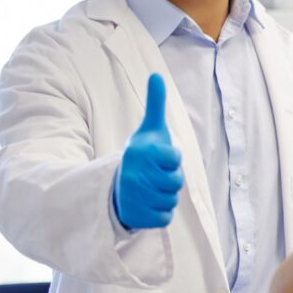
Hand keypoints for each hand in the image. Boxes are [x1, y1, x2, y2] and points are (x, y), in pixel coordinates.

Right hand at [112, 74, 183, 228]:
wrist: (116, 186)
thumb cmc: (142, 156)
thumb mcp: (150, 130)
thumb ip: (156, 104)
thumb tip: (156, 75)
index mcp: (140, 152)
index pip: (175, 159)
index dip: (172, 160)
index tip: (159, 158)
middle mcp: (134, 174)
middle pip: (176, 182)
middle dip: (170, 180)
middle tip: (154, 176)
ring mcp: (133, 196)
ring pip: (171, 200)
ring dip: (166, 196)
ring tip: (150, 189)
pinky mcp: (136, 217)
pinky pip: (165, 217)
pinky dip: (160, 213)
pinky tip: (147, 204)